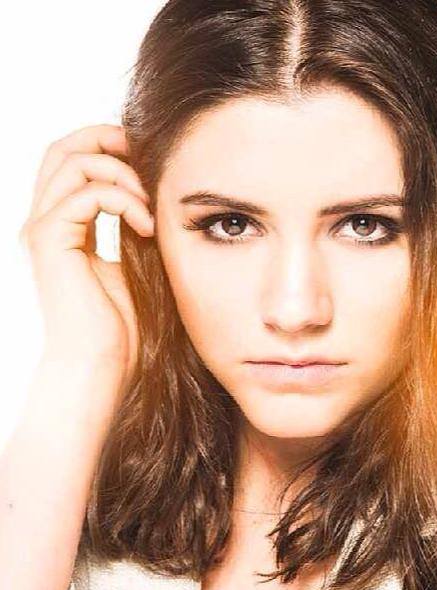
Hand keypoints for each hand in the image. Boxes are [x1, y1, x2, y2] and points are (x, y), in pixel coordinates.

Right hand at [19, 124, 153, 389]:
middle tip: (148, 156)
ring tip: (152, 205)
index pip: (75, 163)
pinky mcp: (49, 241)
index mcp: (64, 225)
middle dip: (108, 140)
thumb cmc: (122, 323)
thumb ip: (132, 224)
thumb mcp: (133, 260)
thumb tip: (154, 196)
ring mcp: (43, 230)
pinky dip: (123, 201)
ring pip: (73, 162)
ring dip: (123, 173)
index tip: (151, 159)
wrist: (103, 363)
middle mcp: (46, 221)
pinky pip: (85, 195)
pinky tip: (147, 226)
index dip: (111, 147)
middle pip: (63, 149)